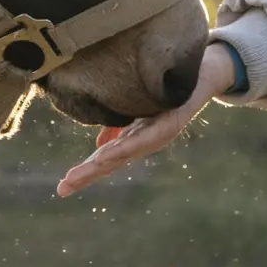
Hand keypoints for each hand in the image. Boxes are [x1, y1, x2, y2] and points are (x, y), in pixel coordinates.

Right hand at [56, 41, 238, 196]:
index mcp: (135, 138)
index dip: (84, 173)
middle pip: (111, 161)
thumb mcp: (137, 110)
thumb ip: (118, 128)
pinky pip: (146, 137)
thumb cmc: (169, 93)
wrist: (204, 77)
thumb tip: (99, 147)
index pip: (105, 160)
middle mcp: (145, 141)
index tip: (61, 187)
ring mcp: (159, 134)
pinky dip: (126, 146)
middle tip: (63, 188)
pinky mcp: (171, 124)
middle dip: (87, 174)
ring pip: (126, 153)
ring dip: (102, 163)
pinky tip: (109, 152)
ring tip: (82, 173)